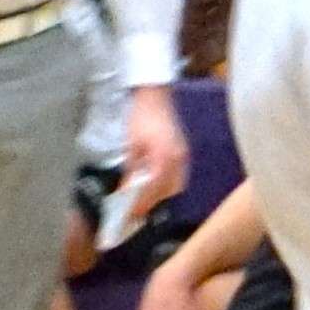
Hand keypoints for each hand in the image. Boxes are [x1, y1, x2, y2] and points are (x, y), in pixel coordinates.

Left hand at [122, 85, 190, 214]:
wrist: (153, 95)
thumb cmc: (140, 118)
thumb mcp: (131, 146)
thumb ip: (131, 171)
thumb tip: (125, 192)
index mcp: (164, 157)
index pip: (154, 188)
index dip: (142, 203)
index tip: (131, 214)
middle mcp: (178, 159)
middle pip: (168, 191)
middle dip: (152, 203)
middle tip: (136, 211)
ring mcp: (184, 156)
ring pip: (176, 186)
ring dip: (161, 196)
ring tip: (144, 200)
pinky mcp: (184, 152)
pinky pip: (179, 177)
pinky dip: (168, 186)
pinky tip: (155, 186)